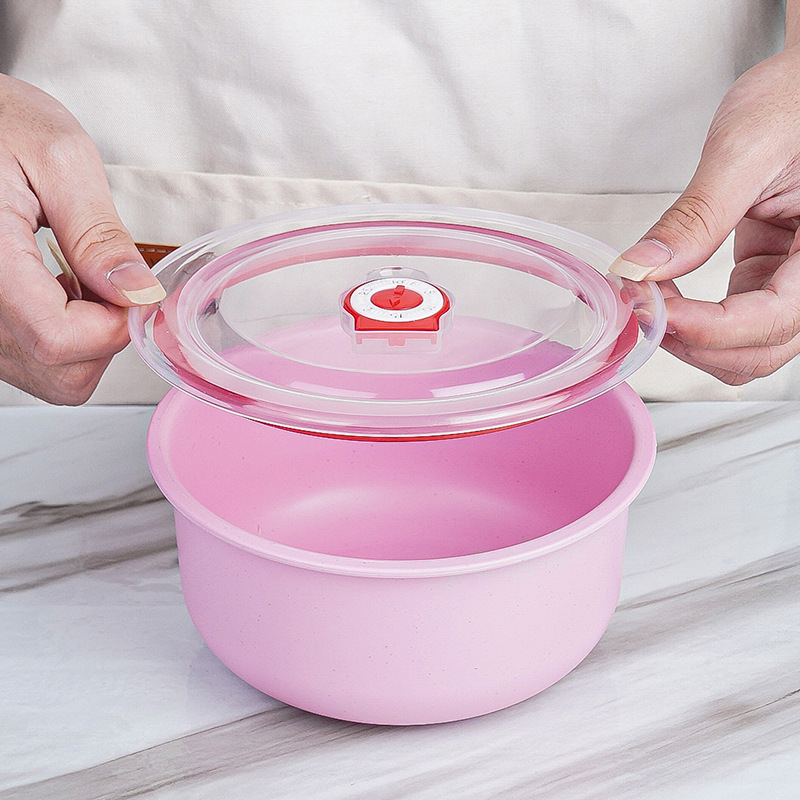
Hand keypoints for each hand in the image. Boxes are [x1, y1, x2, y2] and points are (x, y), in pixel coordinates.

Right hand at [0, 74, 163, 403]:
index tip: (134, 292)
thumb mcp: (58, 158)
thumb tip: (138, 293)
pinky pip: (32, 363)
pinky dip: (60, 338)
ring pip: (50, 376)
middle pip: (60, 372)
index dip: (113, 326)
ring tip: (74, 278)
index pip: (58, 339)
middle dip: (104, 336)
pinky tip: (56, 290)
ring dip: (84, 340)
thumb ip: (98, 233)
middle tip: (105, 280)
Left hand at [609, 46, 799, 385]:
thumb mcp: (745, 149)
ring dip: (690, 339)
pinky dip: (692, 320)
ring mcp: (788, 281)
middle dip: (693, 341)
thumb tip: (639, 268)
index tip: (651, 309)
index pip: (771, 319)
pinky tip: (662, 293)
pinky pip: (731, 321)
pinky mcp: (764, 276)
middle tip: (639, 308)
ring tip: (647, 300)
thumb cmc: (796, 100)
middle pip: (758, 350)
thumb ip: (695, 217)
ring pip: (744, 348)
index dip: (707, 328)